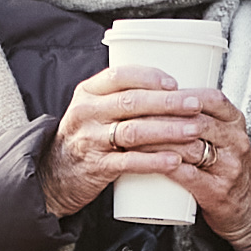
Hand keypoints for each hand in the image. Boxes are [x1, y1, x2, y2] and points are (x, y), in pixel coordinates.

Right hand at [45, 68, 250, 244]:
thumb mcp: (93, 109)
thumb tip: (171, 87)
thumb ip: (121, 96)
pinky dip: (154, 161)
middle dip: (167, 103)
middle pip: (131, 102)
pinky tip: (174, 161)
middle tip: (194, 105)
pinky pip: (128, 162)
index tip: (175, 83)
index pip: (119, 75)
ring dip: (167, 130)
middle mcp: (86, 113)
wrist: (55, 174)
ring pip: (133, 131)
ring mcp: (90, 140)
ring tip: (193, 131)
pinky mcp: (96, 167)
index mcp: (87, 93)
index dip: (149, 77)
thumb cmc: (86, 137)